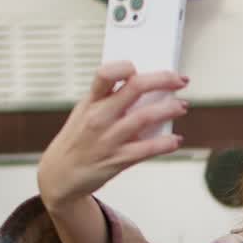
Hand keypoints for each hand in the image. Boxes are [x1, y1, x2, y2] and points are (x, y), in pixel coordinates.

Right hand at [37, 62, 188, 209]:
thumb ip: (109, 100)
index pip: (105, 74)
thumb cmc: (78, 140)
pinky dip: (167, 143)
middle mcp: (99, 117)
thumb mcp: (85, 113)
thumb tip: (145, 87)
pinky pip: (148, 148)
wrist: (60, 175)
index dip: (126, 67)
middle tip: (180, 80)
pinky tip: (176, 140)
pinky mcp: (118, 159)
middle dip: (163, 80)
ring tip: (182, 106)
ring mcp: (109, 138)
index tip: (141, 69)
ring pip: (146, 117)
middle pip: (135, 88)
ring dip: (170, 109)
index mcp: (91, 102)